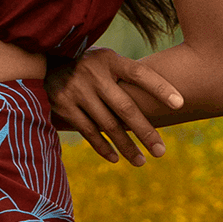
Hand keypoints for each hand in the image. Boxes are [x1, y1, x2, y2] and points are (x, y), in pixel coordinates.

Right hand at [45, 49, 183, 164]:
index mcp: (109, 60)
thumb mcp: (104, 60)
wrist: (42, 63)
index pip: (140, 73)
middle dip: (145, 132)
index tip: (180, 104)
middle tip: (161, 151)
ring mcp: (77, 91)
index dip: (160, 88)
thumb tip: (162, 96)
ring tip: (141, 161)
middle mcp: (94, 74)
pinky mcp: (63, 106)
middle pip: (126, 108)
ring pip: (108, 125)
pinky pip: (88, 132)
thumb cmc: (86, 64)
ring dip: (126, 146)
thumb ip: (124, 75)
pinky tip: (116, 158)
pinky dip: (103, 147)